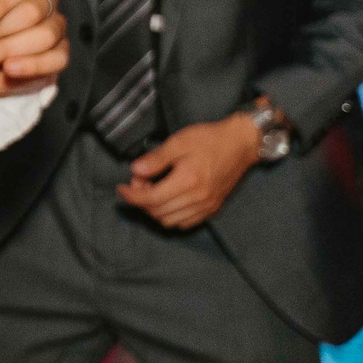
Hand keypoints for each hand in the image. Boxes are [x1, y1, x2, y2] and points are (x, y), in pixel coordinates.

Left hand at [115, 116, 260, 229]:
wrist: (241, 144)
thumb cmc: (209, 139)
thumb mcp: (179, 141)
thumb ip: (156, 158)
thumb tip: (135, 171)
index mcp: (188, 181)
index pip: (150, 199)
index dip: (131, 196)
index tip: (121, 188)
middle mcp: (198, 199)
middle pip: (158, 212)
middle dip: (141, 201)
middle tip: (138, 183)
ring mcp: (207, 206)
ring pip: (170, 222)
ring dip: (154, 210)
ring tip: (152, 190)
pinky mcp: (213, 208)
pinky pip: (186, 223)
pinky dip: (171, 216)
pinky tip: (167, 200)